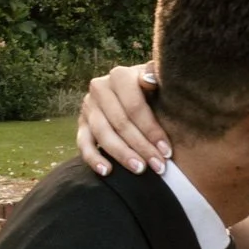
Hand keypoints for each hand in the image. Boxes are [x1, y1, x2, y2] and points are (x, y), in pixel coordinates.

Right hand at [78, 63, 170, 177]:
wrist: (132, 91)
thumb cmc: (151, 89)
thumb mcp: (156, 80)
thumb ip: (154, 76)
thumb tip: (148, 80)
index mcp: (119, 76)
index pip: (135, 107)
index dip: (151, 130)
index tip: (167, 151)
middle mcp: (99, 88)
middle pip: (121, 123)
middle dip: (142, 147)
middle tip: (158, 167)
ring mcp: (88, 107)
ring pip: (103, 134)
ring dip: (122, 155)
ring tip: (139, 170)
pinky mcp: (81, 124)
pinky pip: (83, 144)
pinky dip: (93, 159)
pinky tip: (107, 171)